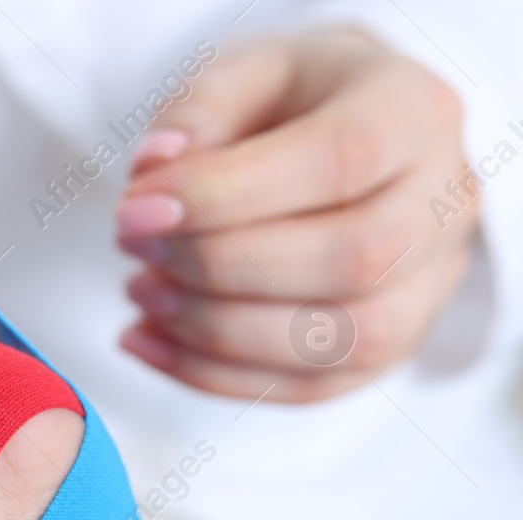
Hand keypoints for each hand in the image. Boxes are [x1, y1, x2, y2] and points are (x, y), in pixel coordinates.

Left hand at [114, 27, 476, 401]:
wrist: (335, 137)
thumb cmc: (284, 104)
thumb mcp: (239, 74)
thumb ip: (196, 111)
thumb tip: (154, 171)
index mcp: (414, 111)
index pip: (339, 161)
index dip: (226, 195)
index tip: (133, 209)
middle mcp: (444, 202)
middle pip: (354, 260)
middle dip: (221, 267)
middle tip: (134, 249)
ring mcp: (430, 284)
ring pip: (344, 341)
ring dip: (216, 332)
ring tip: (140, 292)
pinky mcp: (393, 347)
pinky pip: (311, 387)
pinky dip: (212, 375)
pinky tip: (144, 338)